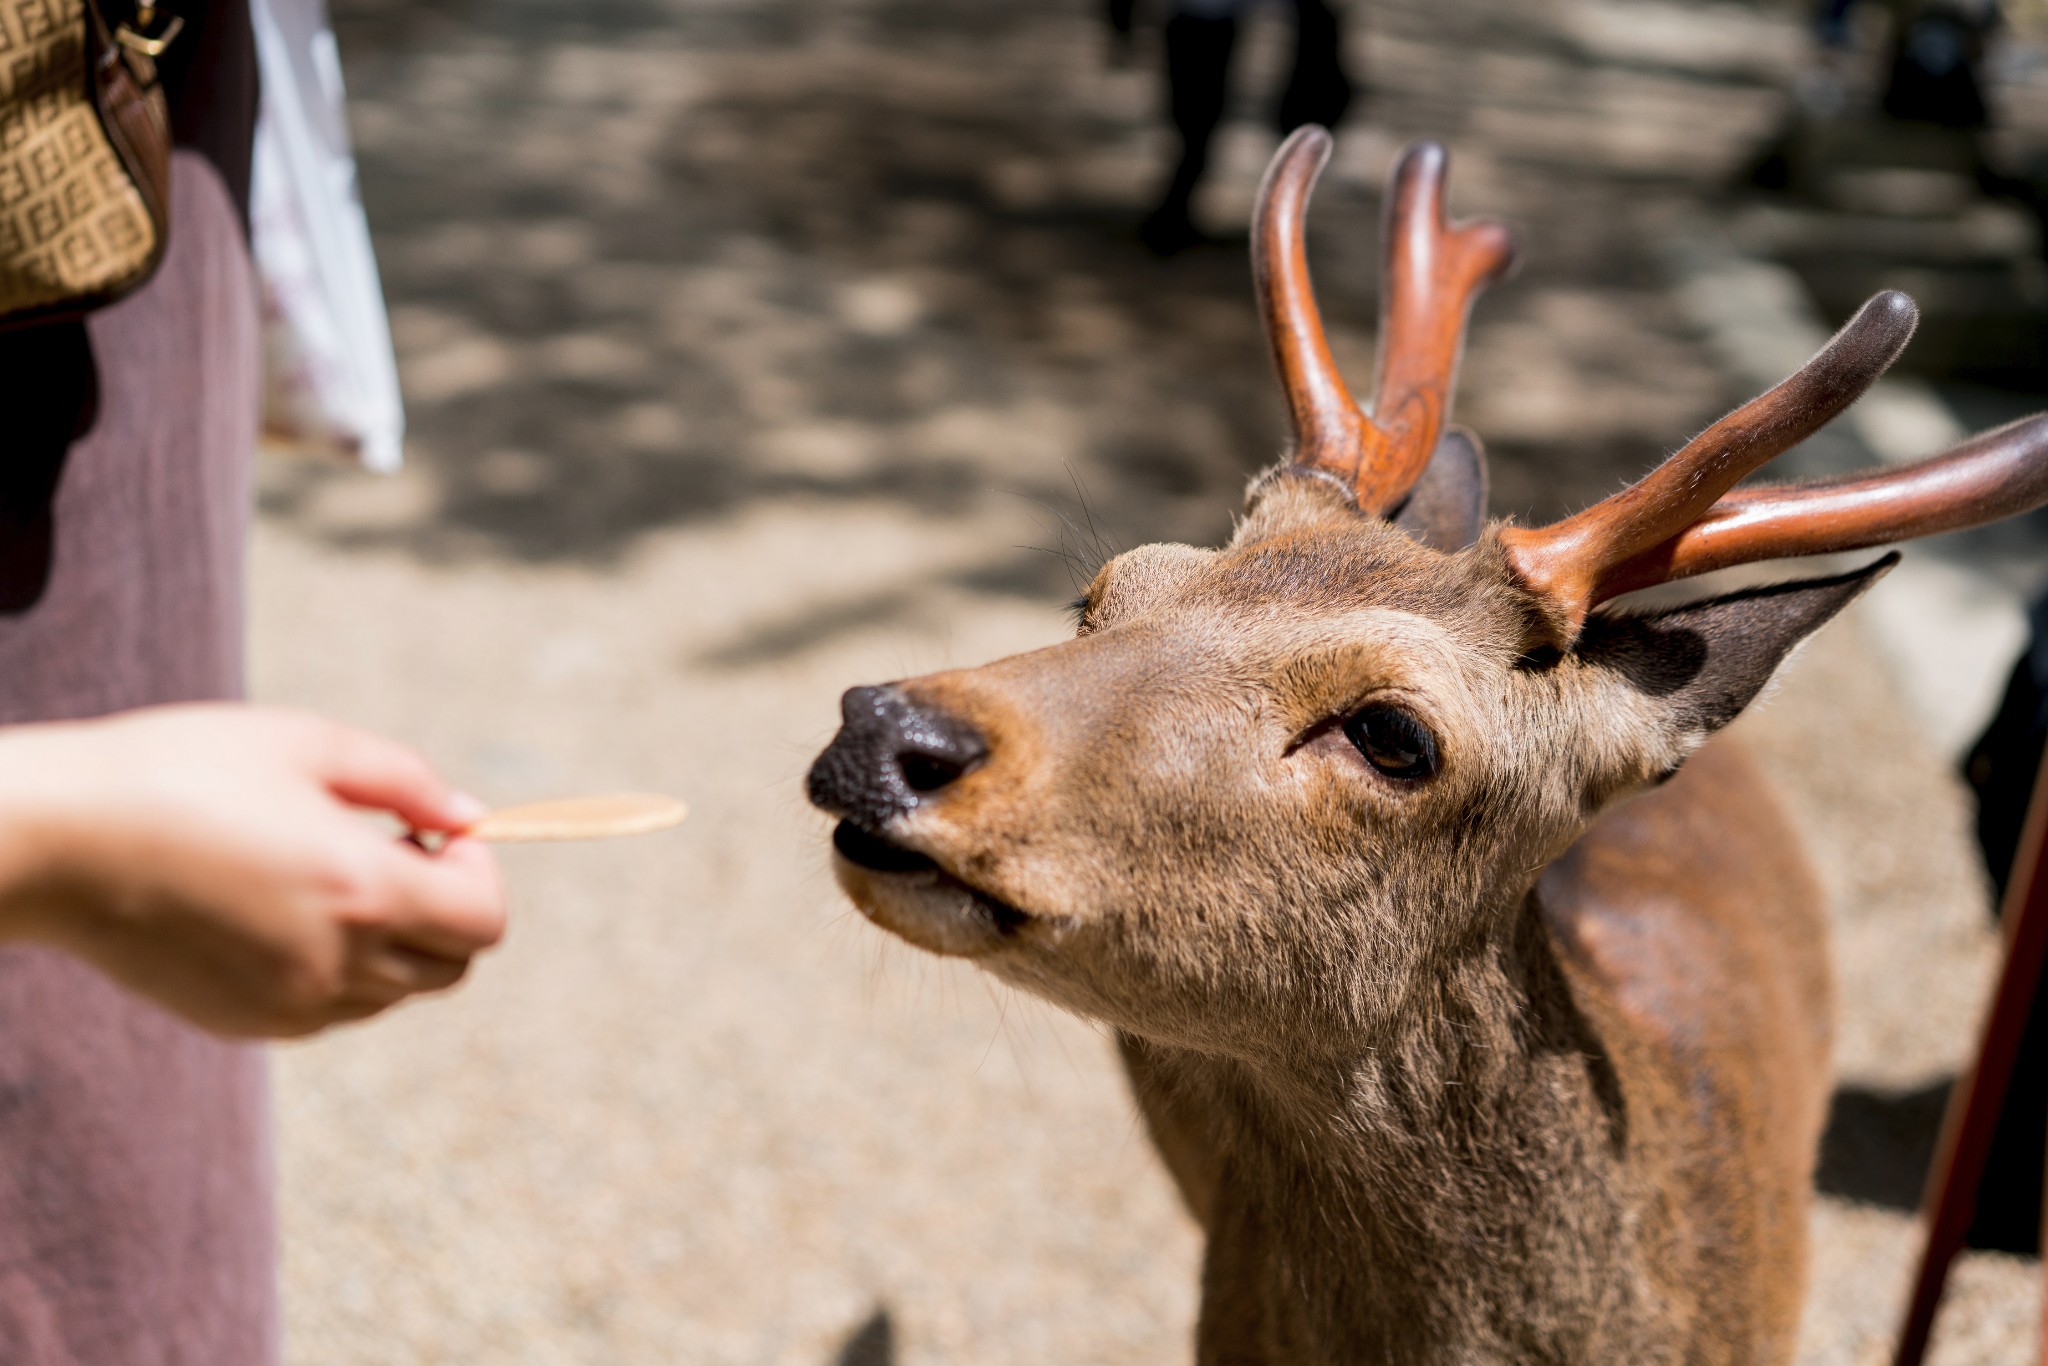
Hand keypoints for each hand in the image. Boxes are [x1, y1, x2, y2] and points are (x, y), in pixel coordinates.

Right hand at [0, 704, 505, 1037]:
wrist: (58, 841)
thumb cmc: (181, 770)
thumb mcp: (308, 743)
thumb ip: (407, 780)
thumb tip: (468, 818)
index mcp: (363, 890)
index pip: (485, 922)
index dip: (478, 874)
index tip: (431, 834)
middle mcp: (337, 963)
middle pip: (453, 968)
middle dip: (447, 910)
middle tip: (392, 850)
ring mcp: (292, 1004)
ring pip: (394, 992)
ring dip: (394, 941)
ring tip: (326, 874)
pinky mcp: (249, 1023)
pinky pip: (334, 1009)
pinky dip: (340, 969)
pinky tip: (283, 911)